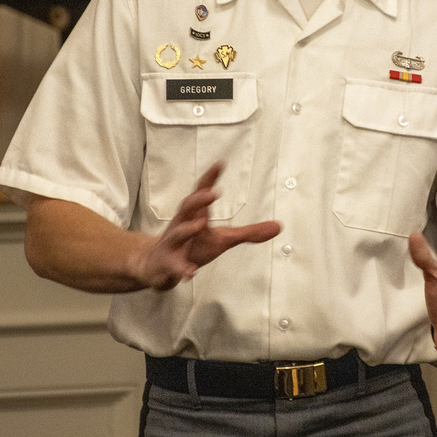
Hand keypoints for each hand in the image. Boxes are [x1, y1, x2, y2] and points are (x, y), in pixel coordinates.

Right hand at [133, 162, 280, 290]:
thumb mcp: (223, 239)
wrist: (157, 265)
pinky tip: (191, 273)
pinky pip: (174, 266)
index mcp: (195, 215)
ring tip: (200, 224)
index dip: (210, 178)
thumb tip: (279, 226)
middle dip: (199, 199)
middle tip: (213, 192)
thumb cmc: (192, 246)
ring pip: (177, 233)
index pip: (201, 192)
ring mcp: (172, 244)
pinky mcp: (167, 263)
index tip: (221, 163)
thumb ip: (249, 233)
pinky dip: (182, 269)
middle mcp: (182, 224)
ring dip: (187, 228)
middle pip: (187, 207)